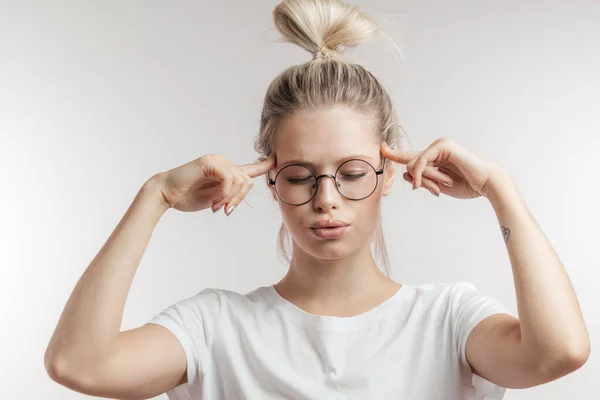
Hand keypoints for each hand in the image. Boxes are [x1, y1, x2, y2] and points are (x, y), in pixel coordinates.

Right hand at [156, 153, 274, 213]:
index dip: (265, 166)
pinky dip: (225, 193)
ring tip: (217, 206)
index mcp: (226, 172)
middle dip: (239, 199)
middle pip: (248, 180)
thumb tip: (242, 191)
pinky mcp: (210, 162)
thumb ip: (230, 194)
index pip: (250, 168)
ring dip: (231, 198)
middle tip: (225, 210)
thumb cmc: (188, 197)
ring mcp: (217, 160)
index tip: (277, 161)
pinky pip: (229, 179)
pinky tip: (215, 201)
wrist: (166, 194)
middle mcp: (223, 163)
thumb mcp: (216, 199)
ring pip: (241, 180)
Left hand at [381, 137, 505, 198]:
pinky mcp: (443, 145)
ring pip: (414, 164)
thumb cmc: (466, 185)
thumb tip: (406, 174)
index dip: (394, 153)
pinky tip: (423, 183)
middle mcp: (435, 148)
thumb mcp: (437, 185)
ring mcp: (439, 144)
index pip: (410, 156)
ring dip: (425, 180)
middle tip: (437, 191)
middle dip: (420, 181)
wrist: (486, 184)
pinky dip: (420, 174)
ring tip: (442, 185)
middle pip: (410, 165)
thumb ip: (422, 179)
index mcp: (434, 157)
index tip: (382, 147)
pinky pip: (420, 161)